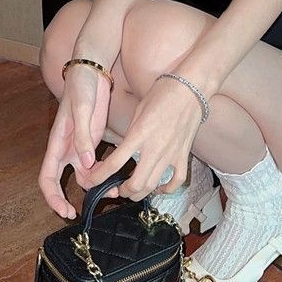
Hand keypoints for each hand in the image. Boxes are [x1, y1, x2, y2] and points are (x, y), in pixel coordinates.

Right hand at [37, 62, 113, 218]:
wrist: (93, 71)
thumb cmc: (82, 87)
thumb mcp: (82, 109)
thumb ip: (83, 137)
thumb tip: (87, 164)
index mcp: (57, 143)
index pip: (47, 178)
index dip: (52, 197)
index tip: (65, 210)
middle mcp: (67, 149)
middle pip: (62, 183)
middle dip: (71, 199)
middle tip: (85, 212)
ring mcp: (81, 146)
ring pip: (84, 176)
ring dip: (95, 186)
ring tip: (113, 192)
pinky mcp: (94, 141)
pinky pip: (96, 164)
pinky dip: (104, 173)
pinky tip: (117, 177)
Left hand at [86, 76, 203, 200]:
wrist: (191, 87)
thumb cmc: (162, 93)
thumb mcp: (139, 110)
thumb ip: (130, 133)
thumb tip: (122, 151)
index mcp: (139, 134)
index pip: (114, 163)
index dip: (98, 177)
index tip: (90, 182)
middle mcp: (154, 148)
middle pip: (134, 184)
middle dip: (120, 192)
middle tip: (114, 189)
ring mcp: (171, 154)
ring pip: (152, 187)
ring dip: (138, 193)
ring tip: (131, 190)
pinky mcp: (183, 155)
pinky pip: (176, 181)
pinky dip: (166, 189)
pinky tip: (158, 188)